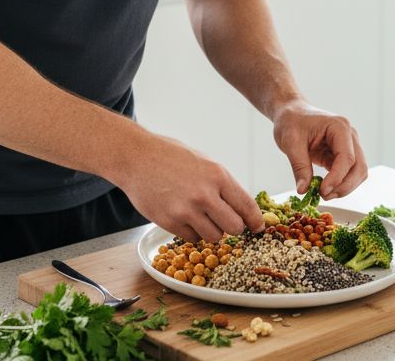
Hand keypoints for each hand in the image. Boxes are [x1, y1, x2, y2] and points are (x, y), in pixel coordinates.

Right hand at [116, 131, 263, 242]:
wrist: (136, 157)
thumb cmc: (171, 156)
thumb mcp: (204, 162)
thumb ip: (222, 183)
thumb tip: (241, 206)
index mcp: (218, 176)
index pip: (247, 206)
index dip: (255, 220)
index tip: (257, 227)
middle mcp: (205, 195)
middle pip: (234, 227)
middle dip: (233, 227)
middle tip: (227, 222)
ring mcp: (186, 211)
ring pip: (214, 236)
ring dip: (212, 230)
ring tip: (201, 216)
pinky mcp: (169, 222)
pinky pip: (192, 238)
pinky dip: (192, 232)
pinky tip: (184, 217)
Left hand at [272, 102, 368, 199]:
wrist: (291, 113)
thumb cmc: (291, 122)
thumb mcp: (290, 143)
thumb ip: (299, 166)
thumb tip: (303, 190)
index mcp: (339, 127)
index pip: (347, 157)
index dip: (337, 178)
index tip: (322, 191)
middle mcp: (350, 135)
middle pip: (359, 166)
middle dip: (344, 185)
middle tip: (324, 196)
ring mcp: (350, 145)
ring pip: (358, 172)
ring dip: (345, 187)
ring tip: (324, 194)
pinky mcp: (344, 154)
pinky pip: (350, 173)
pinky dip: (341, 184)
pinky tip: (326, 189)